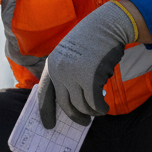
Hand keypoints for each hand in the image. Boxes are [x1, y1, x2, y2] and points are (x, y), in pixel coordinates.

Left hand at [38, 1, 137, 127]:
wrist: (107, 25)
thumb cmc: (91, 42)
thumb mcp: (70, 55)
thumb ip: (66, 75)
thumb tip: (71, 105)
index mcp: (52, 65)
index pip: (44, 94)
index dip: (46, 112)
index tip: (48, 126)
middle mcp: (59, 71)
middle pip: (65, 104)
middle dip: (75, 117)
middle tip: (84, 122)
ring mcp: (74, 74)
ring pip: (82, 105)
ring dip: (92, 111)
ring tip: (99, 109)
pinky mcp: (91, 78)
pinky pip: (95, 102)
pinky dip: (100, 108)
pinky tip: (105, 108)